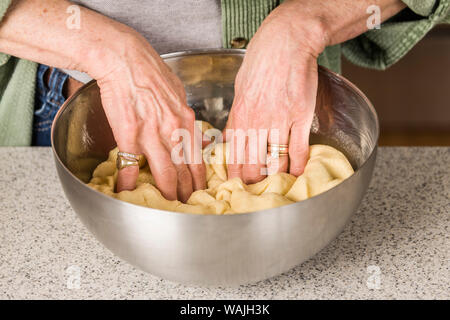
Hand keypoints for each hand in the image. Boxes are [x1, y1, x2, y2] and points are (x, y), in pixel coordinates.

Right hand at [88, 32, 205, 200]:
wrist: (125, 58)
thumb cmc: (150, 71)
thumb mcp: (178, 92)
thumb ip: (185, 115)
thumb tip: (193, 131)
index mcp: (186, 121)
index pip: (198, 159)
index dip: (200, 179)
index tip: (200, 192)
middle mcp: (174, 131)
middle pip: (185, 170)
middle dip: (188, 193)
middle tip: (189, 207)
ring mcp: (152, 133)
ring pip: (164, 172)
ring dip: (167, 193)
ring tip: (167, 207)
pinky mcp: (129, 133)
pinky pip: (130, 164)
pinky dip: (128, 181)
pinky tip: (125, 193)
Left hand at [226, 1, 326, 183]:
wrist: (285, 43)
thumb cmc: (260, 64)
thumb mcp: (239, 90)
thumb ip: (237, 116)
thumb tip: (232, 137)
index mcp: (240, 117)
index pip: (234, 155)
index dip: (235, 175)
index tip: (236, 187)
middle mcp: (257, 122)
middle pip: (253, 163)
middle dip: (253, 182)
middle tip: (255, 195)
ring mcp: (280, 121)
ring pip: (275, 160)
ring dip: (276, 177)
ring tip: (276, 188)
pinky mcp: (301, 117)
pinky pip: (298, 148)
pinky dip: (299, 165)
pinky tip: (299, 174)